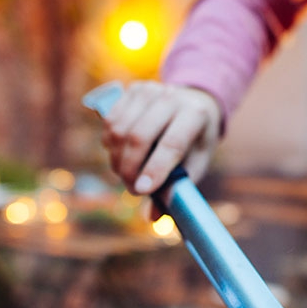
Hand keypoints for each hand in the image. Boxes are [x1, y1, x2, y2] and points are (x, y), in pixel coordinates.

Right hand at [103, 82, 222, 196]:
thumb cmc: (196, 141)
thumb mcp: (196, 164)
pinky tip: (120, 153)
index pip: (171, 144)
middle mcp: (172, 97)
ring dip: (117, 159)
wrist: (194, 102)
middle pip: (139, 136)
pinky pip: (110, 121)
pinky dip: (110, 144)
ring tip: (127, 173)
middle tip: (133, 189)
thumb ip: (176, 188)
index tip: (141, 190)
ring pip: (119, 130)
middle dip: (130, 169)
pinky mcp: (132, 89)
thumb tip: (153, 217)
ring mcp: (150, 90)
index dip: (154, 169)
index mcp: (196, 115)